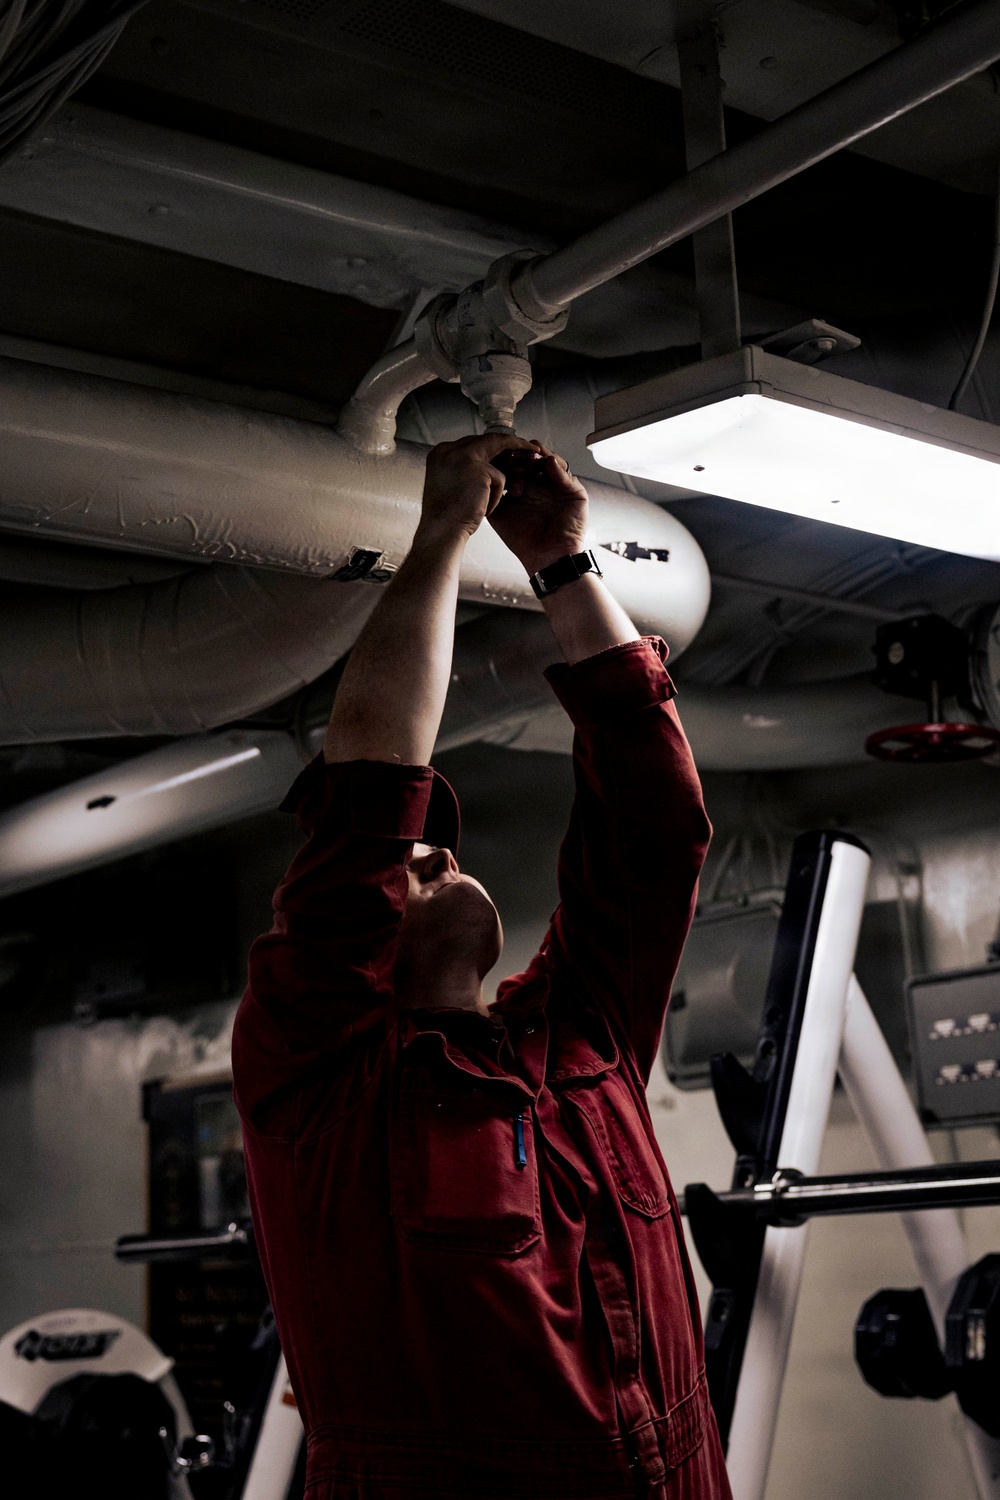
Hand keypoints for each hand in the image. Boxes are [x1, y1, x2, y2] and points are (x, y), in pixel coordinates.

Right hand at [416, 434, 534, 547]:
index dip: (492, 448)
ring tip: (517, 481)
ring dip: (509, 468)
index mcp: (440, 453)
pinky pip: (500, 478)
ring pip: (499, 450)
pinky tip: (484, 510)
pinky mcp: (477, 468)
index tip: (508, 452)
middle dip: (511, 446)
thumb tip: (486, 464)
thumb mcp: (449, 485)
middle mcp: (449, 449)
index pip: (472, 442)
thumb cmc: (446, 516)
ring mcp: (462, 456)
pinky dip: (496, 496)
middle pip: (487, 440)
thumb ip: (463, 470)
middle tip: (532, 450)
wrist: (440, 531)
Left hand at [488, 442, 588, 574]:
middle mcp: (542, 484)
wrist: (545, 558)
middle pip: (533, 458)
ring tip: (530, 457)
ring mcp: (558, 487)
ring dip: (540, 456)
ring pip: (551, 461)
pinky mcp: (574, 492)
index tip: (499, 457)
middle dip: (523, 454)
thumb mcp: (499, 512)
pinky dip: (556, 467)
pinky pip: (566, 474)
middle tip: (514, 455)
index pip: (517, 464)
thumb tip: (483, 473)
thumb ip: (493, 493)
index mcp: (525, 487)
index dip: (508, 459)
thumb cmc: (523, 540)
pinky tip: (547, 464)